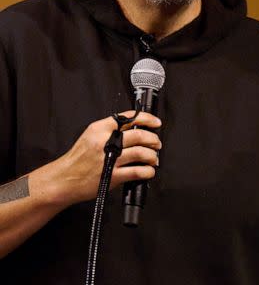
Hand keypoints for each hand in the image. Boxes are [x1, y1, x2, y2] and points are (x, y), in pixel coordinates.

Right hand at [36, 111, 161, 207]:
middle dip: (153, 139)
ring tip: (153, 158)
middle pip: (139, 135)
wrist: (63, 179)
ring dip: (153, 156)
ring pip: (142, 152)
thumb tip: (135, 127)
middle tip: (156, 143)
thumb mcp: (90, 136)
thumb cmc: (78, 159)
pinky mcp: (112, 175)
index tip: (156, 122)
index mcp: (99, 129)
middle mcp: (105, 142)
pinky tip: (148, 171)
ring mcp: (110, 159)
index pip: (128, 117)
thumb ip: (110, 130)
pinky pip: (138, 171)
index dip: (147, 118)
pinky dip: (148, 171)